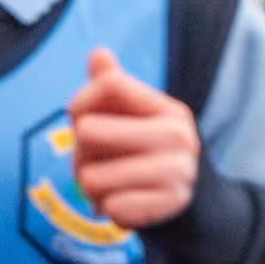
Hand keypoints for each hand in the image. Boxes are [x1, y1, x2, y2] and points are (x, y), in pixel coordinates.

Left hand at [64, 46, 199, 231]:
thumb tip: (98, 54)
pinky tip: (123, 204)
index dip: (80, 103)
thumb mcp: (130, 119)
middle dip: (79, 152)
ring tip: (109, 186)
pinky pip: (110, 207)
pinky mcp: (168, 206)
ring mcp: (178, 172)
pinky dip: (107, 209)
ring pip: (90, 177)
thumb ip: (112, 86)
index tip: (80, 119)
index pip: (109, 84)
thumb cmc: (143, 154)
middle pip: (88, 131)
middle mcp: (178, 136)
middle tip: (97, 162)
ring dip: (90, 187)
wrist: (184, 205)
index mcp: (168, 108)